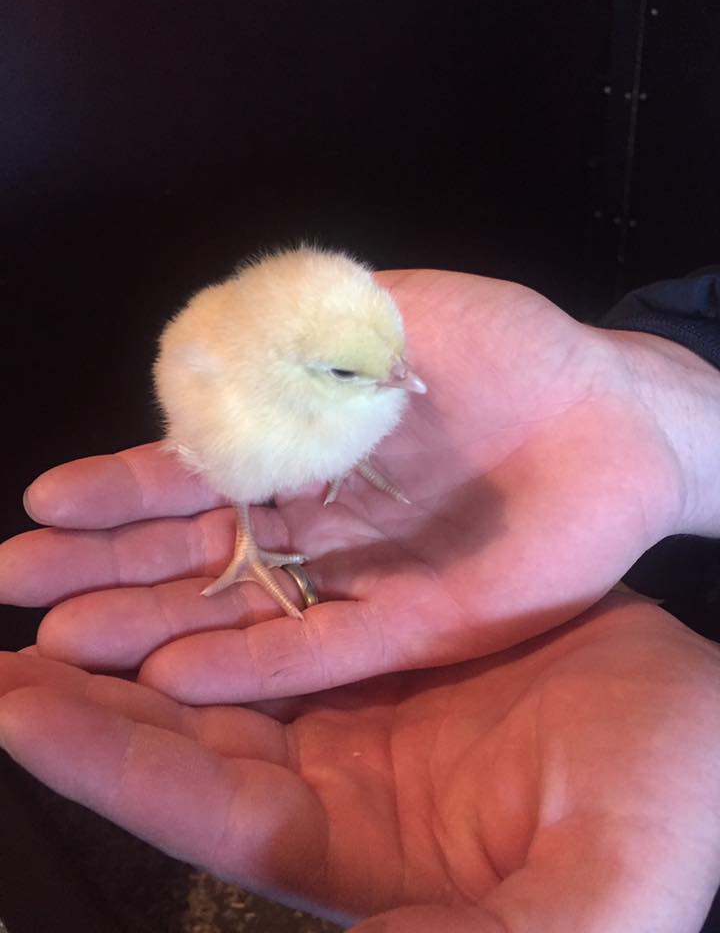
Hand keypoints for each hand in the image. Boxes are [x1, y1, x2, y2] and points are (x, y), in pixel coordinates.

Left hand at [1, 596, 717, 931]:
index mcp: (355, 845)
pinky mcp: (384, 633)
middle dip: (90, 687)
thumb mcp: (589, 899)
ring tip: (57, 573)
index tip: (17, 705)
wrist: (699, 725)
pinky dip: (226, 570)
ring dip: (142, 615)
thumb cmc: (662, 807)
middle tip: (7, 640)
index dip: (109, 760)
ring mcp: (356, 695)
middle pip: (186, 727)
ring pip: (222, 652)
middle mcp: (333, 770)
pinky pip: (285, 599)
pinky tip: (182, 528)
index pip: (203, 803)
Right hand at [2, 270, 719, 700]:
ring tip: (65, 649)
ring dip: (154, 628)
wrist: (614, 416)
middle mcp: (319, 519)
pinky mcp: (416, 626)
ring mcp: (362, 577)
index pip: (196, 472)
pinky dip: (252, 667)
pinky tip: (173, 681)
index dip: (121, 489)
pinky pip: (324, 651)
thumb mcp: (395, 313)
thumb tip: (199, 364)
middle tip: (16, 596)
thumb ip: (303, 332)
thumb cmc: (512, 350)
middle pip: (197, 552)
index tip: (45, 505)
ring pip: (243, 611)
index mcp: (308, 442)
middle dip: (105, 571)